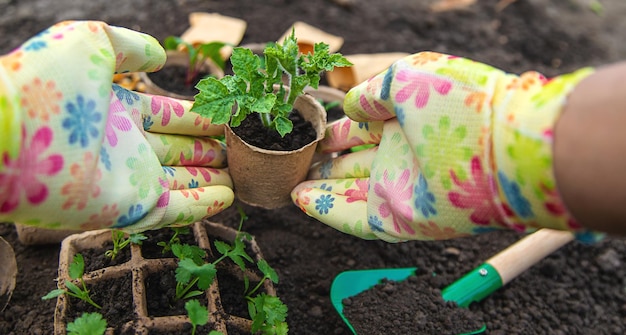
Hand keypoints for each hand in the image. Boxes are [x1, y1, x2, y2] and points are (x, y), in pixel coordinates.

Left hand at [0, 21, 233, 232]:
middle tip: (239, 149)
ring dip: (212, 179)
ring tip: (241, 175)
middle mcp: (124, 146)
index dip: (198, 116)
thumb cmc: (47, 81)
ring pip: (181, 181)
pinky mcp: (129, 207)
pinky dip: (202, 205)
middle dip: (208, 149)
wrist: (9, 133)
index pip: (168, 114)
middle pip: (178, 149)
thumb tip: (160, 58)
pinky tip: (228, 197)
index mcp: (116, 109)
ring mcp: (127, 178)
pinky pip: (174, 209)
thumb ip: (130, 45)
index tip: (227, 117)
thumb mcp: (90, 41)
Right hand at [292, 52, 593, 241]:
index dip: (335, 130)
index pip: (362, 128)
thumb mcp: (409, 77)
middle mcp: (403, 155)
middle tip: (294, 160)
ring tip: (289, 182)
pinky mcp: (400, 219)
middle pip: (353, 162)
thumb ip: (374, 91)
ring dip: (319, 188)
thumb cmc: (460, 102)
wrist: (503, 148)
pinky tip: (301, 200)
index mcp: (407, 121)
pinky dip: (327, 211)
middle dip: (324, 162)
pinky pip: (356, 219)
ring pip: (349, 192)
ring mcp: (401, 188)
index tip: (309, 130)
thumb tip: (351, 104)